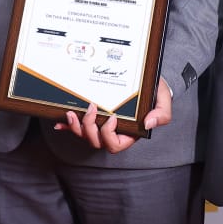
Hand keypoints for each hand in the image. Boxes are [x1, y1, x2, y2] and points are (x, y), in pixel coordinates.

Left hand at [54, 77, 171, 152]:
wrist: (144, 79)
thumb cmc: (154, 91)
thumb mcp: (163, 99)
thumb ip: (162, 113)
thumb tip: (149, 123)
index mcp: (129, 133)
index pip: (115, 144)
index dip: (109, 135)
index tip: (111, 117)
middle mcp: (113, 131)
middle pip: (96, 141)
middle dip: (89, 128)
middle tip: (90, 108)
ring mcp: (101, 125)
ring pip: (85, 135)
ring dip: (76, 127)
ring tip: (71, 113)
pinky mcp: (92, 116)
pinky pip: (77, 126)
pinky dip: (67, 126)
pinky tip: (59, 122)